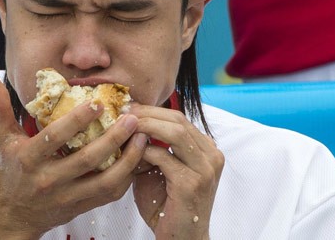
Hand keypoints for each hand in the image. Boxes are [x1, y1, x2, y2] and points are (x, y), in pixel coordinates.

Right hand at [0, 76, 147, 239]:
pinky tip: (137, 158)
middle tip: (131, 117)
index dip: (77, 120)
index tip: (97, 102)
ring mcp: (67, 197)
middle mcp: (49, 180)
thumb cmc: (7, 170)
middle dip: (112, 138)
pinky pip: (109, 194)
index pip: (55, 138)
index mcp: (29, 159)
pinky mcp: (81, 207)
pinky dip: (126, 177)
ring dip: (127, 160)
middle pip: (86, 160)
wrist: (12, 215)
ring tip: (142, 137)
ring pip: (104, 181)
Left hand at [130, 103, 223, 239]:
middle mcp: (212, 155)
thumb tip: (128, 122)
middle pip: (178, 119)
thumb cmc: (166, 205)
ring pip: (175, 132)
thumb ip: (151, 146)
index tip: (127, 107)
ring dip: (146, 126)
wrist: (181, 239)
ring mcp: (205, 169)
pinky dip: (144, 152)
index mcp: (206, 149)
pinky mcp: (192, 184)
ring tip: (125, 126)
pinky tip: (130, 155)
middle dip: (147, 113)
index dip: (152, 110)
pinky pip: (164, 157)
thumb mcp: (159, 168)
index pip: (179, 117)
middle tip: (123, 112)